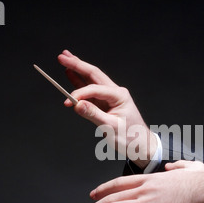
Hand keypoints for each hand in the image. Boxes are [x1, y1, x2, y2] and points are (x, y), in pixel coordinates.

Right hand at [57, 50, 156, 168]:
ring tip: (65, 59)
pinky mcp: (105, 103)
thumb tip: (77, 104)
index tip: (67, 102)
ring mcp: (110, 97)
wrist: (141, 146)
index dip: (80, 93)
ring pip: (91, 79)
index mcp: (119, 96)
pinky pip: (90, 90)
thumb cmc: (131, 138)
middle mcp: (115, 92)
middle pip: (93, 74)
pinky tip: (71, 74)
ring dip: (78, 69)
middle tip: (62, 57)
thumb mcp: (111, 128)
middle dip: (77, 64)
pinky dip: (80, 82)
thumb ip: (94, 115)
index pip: (95, 89)